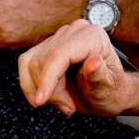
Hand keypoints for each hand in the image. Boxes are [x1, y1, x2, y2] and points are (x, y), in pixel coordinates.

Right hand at [18, 19, 134, 116]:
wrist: (109, 94)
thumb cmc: (112, 92)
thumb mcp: (109, 90)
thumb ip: (100, 76)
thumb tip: (93, 62)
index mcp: (92, 37)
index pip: (58, 55)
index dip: (46, 79)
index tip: (40, 101)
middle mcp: (74, 31)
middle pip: (42, 61)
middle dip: (49, 91)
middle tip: (68, 108)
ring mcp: (58, 37)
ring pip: (31, 64)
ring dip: (41, 89)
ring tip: (64, 103)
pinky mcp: (46, 46)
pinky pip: (25, 64)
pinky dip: (32, 85)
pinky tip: (48, 96)